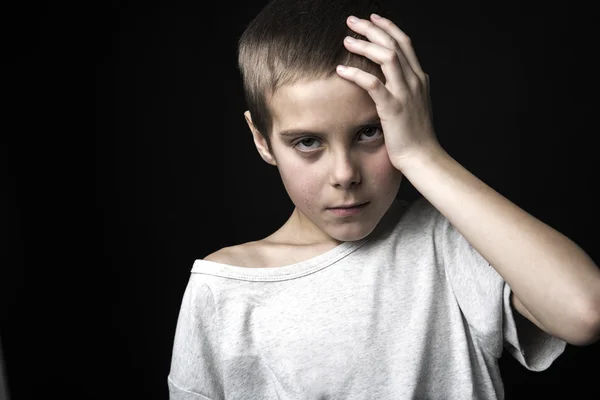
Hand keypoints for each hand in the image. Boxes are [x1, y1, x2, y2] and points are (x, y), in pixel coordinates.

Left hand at [336, 14, 441, 169]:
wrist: (422, 157)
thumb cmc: (415, 136)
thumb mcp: (414, 106)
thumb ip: (405, 89)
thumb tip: (391, 80)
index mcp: (419, 79)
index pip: (404, 43)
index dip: (388, 27)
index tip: (372, 18)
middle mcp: (415, 81)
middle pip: (394, 43)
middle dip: (372, 28)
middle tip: (351, 21)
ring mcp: (405, 94)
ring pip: (386, 56)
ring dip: (365, 44)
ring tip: (347, 39)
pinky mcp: (393, 108)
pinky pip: (373, 84)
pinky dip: (356, 73)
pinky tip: (341, 69)